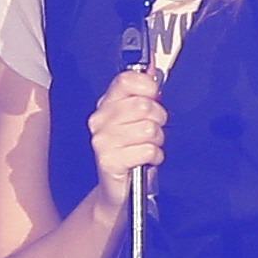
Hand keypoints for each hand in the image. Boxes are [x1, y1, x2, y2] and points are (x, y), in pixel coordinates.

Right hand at [84, 70, 166, 197]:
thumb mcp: (136, 117)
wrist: (118, 188)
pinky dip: (154, 156)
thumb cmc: (129, 151)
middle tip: (152, 130)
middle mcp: (100, 120)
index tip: (153, 96)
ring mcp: (102, 141)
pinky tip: (146, 159)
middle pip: (143, 105)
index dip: (148, 86)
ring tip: (148, 146)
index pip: (126, 80)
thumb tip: (151, 68)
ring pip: (149, 129)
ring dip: (156, 140)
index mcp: (106, 104)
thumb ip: (143, 92)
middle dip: (158, 119)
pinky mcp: (109, 160)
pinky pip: (147, 150)